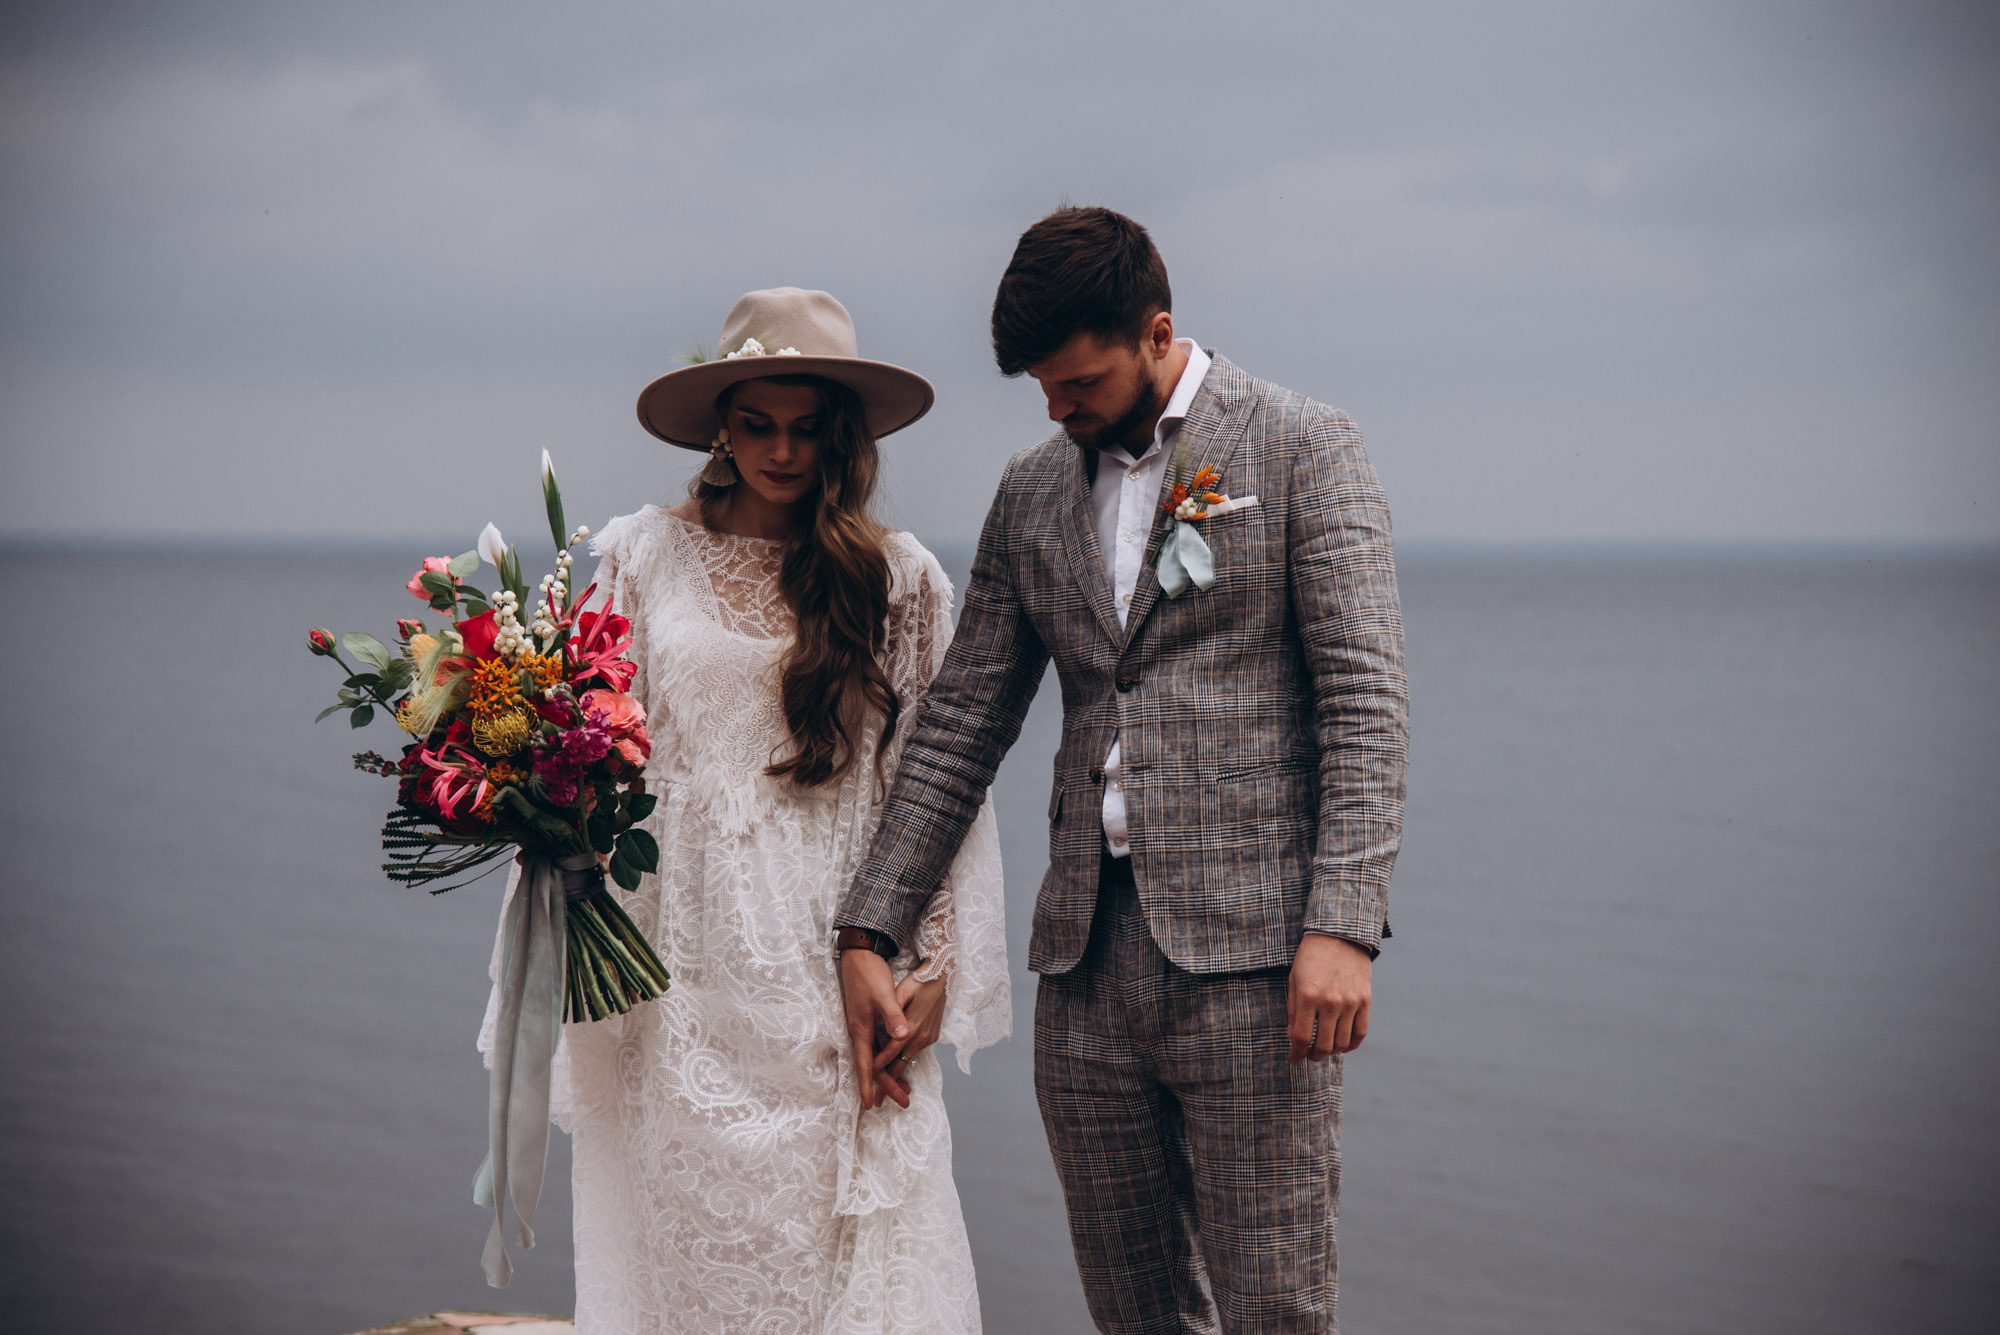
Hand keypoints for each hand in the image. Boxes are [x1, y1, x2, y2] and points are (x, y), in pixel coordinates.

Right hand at [839, 947, 909, 1110]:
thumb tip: (903, 1037)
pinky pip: (878, 1047)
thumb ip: (893, 1016)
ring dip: (889, 1074)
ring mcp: (864, 1026)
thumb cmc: (869, 974)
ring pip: (876, 1058)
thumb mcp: (883, 995)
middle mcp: (860, 1031)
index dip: (868, 1085)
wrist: (859, 955)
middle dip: (887, 1085)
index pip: (865, 1064)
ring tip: (905, 1089)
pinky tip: (897, 1063)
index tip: (871, 1104)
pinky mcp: (869, 1020)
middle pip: (873, 1066)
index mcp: (861, 1028)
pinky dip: (888, 1058)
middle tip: (904, 1101)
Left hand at [873, 973, 946, 1101]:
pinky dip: (904, 1061)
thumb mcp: (903, 992)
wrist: (941, 975)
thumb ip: (895, 1014)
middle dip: (887, 1085)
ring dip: (896, 1075)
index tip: (865, 1083)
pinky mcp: (933, 1036)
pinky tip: (897, 1069)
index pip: (889, 1053)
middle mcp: (921, 1037)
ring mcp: (928, 1038)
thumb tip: (897, 1034)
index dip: (876, 1068)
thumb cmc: (917, 981)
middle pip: (899, 1065)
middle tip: (876, 1102)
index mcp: (911, 1028)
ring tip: (886, 1091)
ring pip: (907, 1060)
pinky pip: (914, 1052)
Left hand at [1288, 932, 1370, 1061]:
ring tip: (1324, 1049)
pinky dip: (1351, 1045)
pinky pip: (1360, 1032)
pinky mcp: (1365, 1001)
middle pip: (1323, 1045)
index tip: (1294, 1059)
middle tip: (1309, 1056)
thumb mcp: (1294, 979)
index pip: (1301, 1037)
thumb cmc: (1311, 957)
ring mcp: (1350, 1002)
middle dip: (1314, 1055)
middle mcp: (1330, 1002)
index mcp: (1308, 996)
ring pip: (1342, 1042)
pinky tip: (1343, 1045)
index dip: (1296, 1053)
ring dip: (1332, 1051)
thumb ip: (1293, 1010)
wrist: (1340, 934)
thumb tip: (1293, 1037)